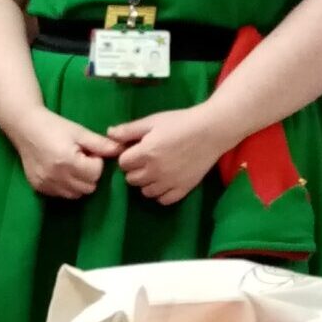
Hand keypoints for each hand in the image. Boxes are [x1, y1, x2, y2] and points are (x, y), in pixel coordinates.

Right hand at [6, 107, 120, 197]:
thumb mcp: (79, 132)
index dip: (96, 162)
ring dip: (79, 182)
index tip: (88, 152)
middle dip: (89, 174)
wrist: (25, 127)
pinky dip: (66, 186)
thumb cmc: (54, 126)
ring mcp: (45, 184)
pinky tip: (60, 171)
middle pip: (88, 187)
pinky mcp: (38, 187)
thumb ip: (101, 144)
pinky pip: (61, 194)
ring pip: (76, 194)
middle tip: (81, 159)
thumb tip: (122, 151)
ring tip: (71, 166)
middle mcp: (56, 176)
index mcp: (67, 161)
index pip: (95, 173)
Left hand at [109, 104, 231, 205]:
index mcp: (146, 153)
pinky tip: (165, 181)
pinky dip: (161, 193)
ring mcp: (170, 182)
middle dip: (135, 170)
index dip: (127, 156)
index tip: (136, 150)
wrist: (213, 129)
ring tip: (156, 170)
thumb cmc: (181, 121)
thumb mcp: (152, 121)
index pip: (122, 164)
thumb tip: (108, 134)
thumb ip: (129, 130)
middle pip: (131, 179)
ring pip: (146, 192)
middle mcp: (155, 171)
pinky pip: (164, 200)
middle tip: (147, 159)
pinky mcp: (184, 189)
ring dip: (147, 183)